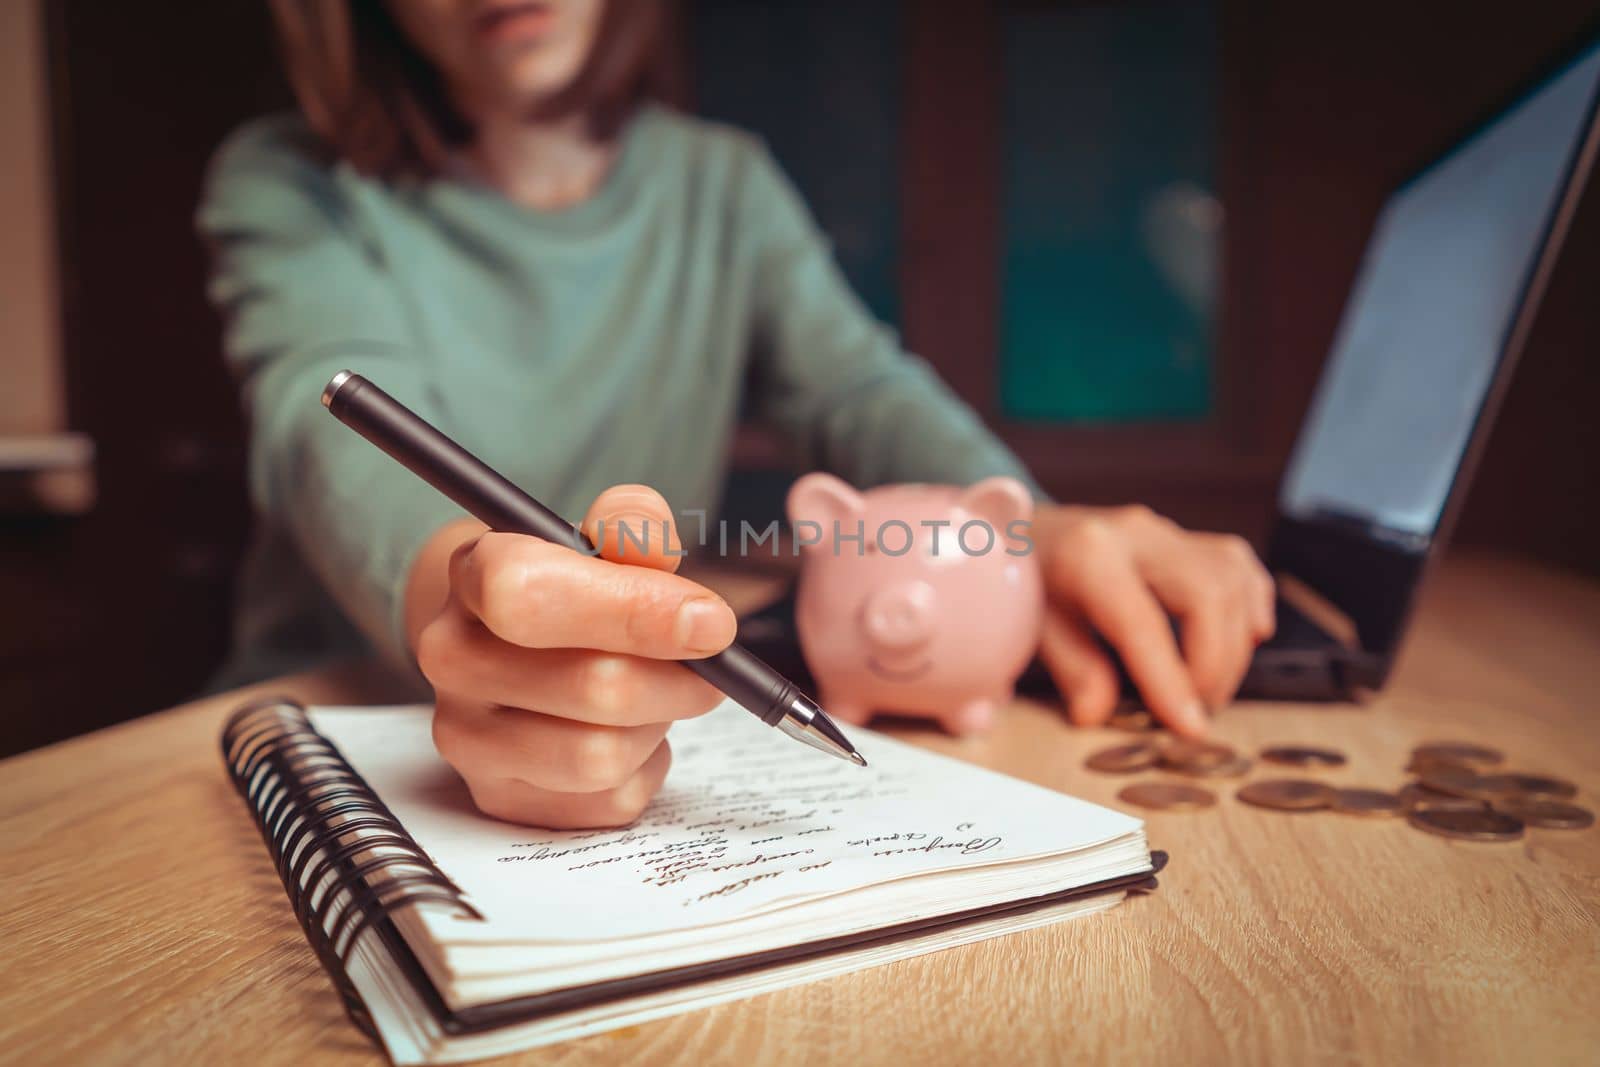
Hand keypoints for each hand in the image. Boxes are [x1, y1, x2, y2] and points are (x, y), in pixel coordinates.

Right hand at [406, 486, 735, 828]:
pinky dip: (647, 766)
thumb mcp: (602, 540)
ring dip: (658, 724)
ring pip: (603, 756)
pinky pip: (610, 800)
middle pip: (593, 687)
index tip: (710, 621)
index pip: (528, 594)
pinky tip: (631, 733)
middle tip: (712, 664)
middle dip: (677, 678)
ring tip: (657, 694)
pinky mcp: (499, 798)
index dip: (633, 610)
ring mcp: (467, 737)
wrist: (517, 647)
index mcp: (475, 574)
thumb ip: (633, 527)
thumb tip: (656, 553)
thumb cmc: (573, 589)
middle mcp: (453, 658)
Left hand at [1031, 504, 1274, 736]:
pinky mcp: (1186, 537)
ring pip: (1230, 578)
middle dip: (1215, 663)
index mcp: (1087, 556)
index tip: (1190, 729)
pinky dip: (1248, 605)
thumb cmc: (1026, 583)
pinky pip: (1238, 564)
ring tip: (1208, 686)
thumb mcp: (1032, 628)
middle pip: (1207, 594)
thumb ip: (1071, 669)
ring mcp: (1165, 532)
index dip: (1171, 681)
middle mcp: (1135, 534)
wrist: (1024, 531)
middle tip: (1196, 708)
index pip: (1143, 624)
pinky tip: (1238, 639)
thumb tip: (1098, 714)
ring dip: (1234, 643)